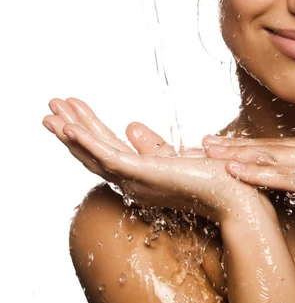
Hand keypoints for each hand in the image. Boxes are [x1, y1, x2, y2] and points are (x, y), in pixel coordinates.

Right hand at [42, 97, 274, 222]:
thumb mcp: (176, 156)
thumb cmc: (214, 178)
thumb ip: (152, 145)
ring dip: (71, 131)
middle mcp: (132, 181)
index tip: (72, 112)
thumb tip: (132, 126)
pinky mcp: (144, 174)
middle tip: (51, 107)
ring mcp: (136, 180)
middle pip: (93, 153)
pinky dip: (86, 142)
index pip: (106, 151)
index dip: (86, 131)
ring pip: (94, 153)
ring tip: (51, 111)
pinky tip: (70, 128)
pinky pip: (108, 157)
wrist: (236, 195)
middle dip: (70, 128)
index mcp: (140, 176)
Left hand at [202, 132, 294, 240]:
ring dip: (239, 155)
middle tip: (205, 143)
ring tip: (209, 154)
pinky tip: (236, 173)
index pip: (285, 145)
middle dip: (237, 145)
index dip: (254, 145)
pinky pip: (286, 178)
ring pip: (274, 157)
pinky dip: (258, 174)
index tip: (229, 145)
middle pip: (273, 146)